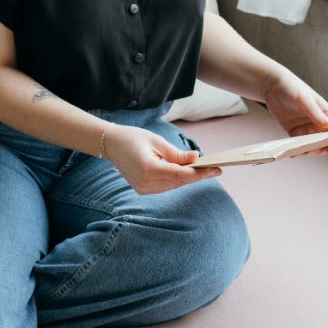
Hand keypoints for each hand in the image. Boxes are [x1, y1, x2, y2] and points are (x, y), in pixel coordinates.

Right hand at [104, 124, 221, 193]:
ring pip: (173, 185)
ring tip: (204, 169)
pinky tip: (186, 172)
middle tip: (215, 167)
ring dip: (188, 178)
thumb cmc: (133, 138)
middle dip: (197, 175)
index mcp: (149, 169)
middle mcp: (146, 183)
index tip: (216, 169)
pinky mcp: (143, 189)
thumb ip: (176, 154)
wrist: (111, 144)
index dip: (200, 173)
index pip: (181, 174)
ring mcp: (143, 189)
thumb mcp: (157, 141)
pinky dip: (177, 180)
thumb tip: (196, 158)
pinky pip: (165, 186)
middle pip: (179, 181)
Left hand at [264, 69, 327, 154]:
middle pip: (326, 143)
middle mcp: (320, 124)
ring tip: (297, 152)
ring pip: (313, 147)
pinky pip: (299, 146)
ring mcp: (308, 129)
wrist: (273, 87)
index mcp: (327, 114)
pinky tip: (291, 152)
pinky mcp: (296, 133)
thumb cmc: (292, 88)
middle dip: (319, 149)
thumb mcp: (304, 99)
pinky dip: (297, 151)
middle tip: (307, 150)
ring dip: (307, 151)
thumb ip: (315, 112)